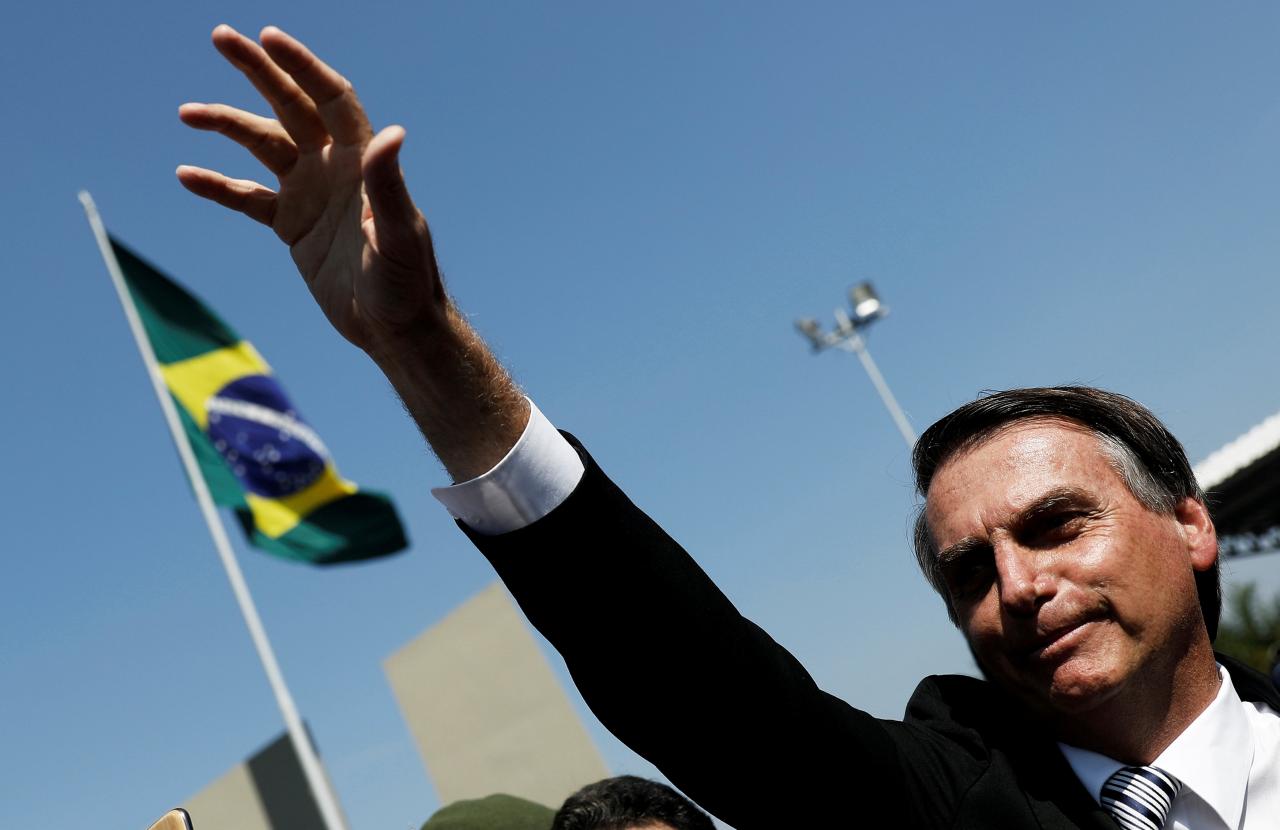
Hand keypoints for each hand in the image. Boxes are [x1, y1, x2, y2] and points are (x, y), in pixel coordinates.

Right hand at [178, 25, 527, 480]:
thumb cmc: (407, 283)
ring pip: (262, 145)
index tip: (269, 37)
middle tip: (221, 35)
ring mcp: (311, 194)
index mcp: (360, 162)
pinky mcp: (293, 226)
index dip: (302, 66)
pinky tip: (186, 174)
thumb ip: (388, 184)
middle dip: (258, 71)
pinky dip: (218, 185)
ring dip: (227, 125)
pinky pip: (247, 198)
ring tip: (187, 113)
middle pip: (290, 106)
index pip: (330, 99)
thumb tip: (391, 133)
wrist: (394, 329)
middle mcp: (334, 168)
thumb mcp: (398, 234)